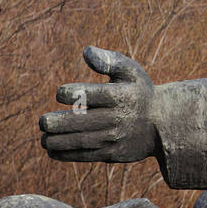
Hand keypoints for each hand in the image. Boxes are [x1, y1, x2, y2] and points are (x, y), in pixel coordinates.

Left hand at [39, 46, 157, 162]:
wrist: (163, 124)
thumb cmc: (140, 93)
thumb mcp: (131, 71)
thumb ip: (109, 60)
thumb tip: (86, 51)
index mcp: (119, 95)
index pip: (86, 94)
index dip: (67, 93)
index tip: (61, 94)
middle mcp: (117, 117)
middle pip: (79, 121)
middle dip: (56, 122)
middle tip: (43, 121)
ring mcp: (115, 137)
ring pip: (80, 141)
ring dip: (56, 141)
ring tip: (44, 137)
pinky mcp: (114, 153)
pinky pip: (86, 155)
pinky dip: (66, 154)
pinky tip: (52, 150)